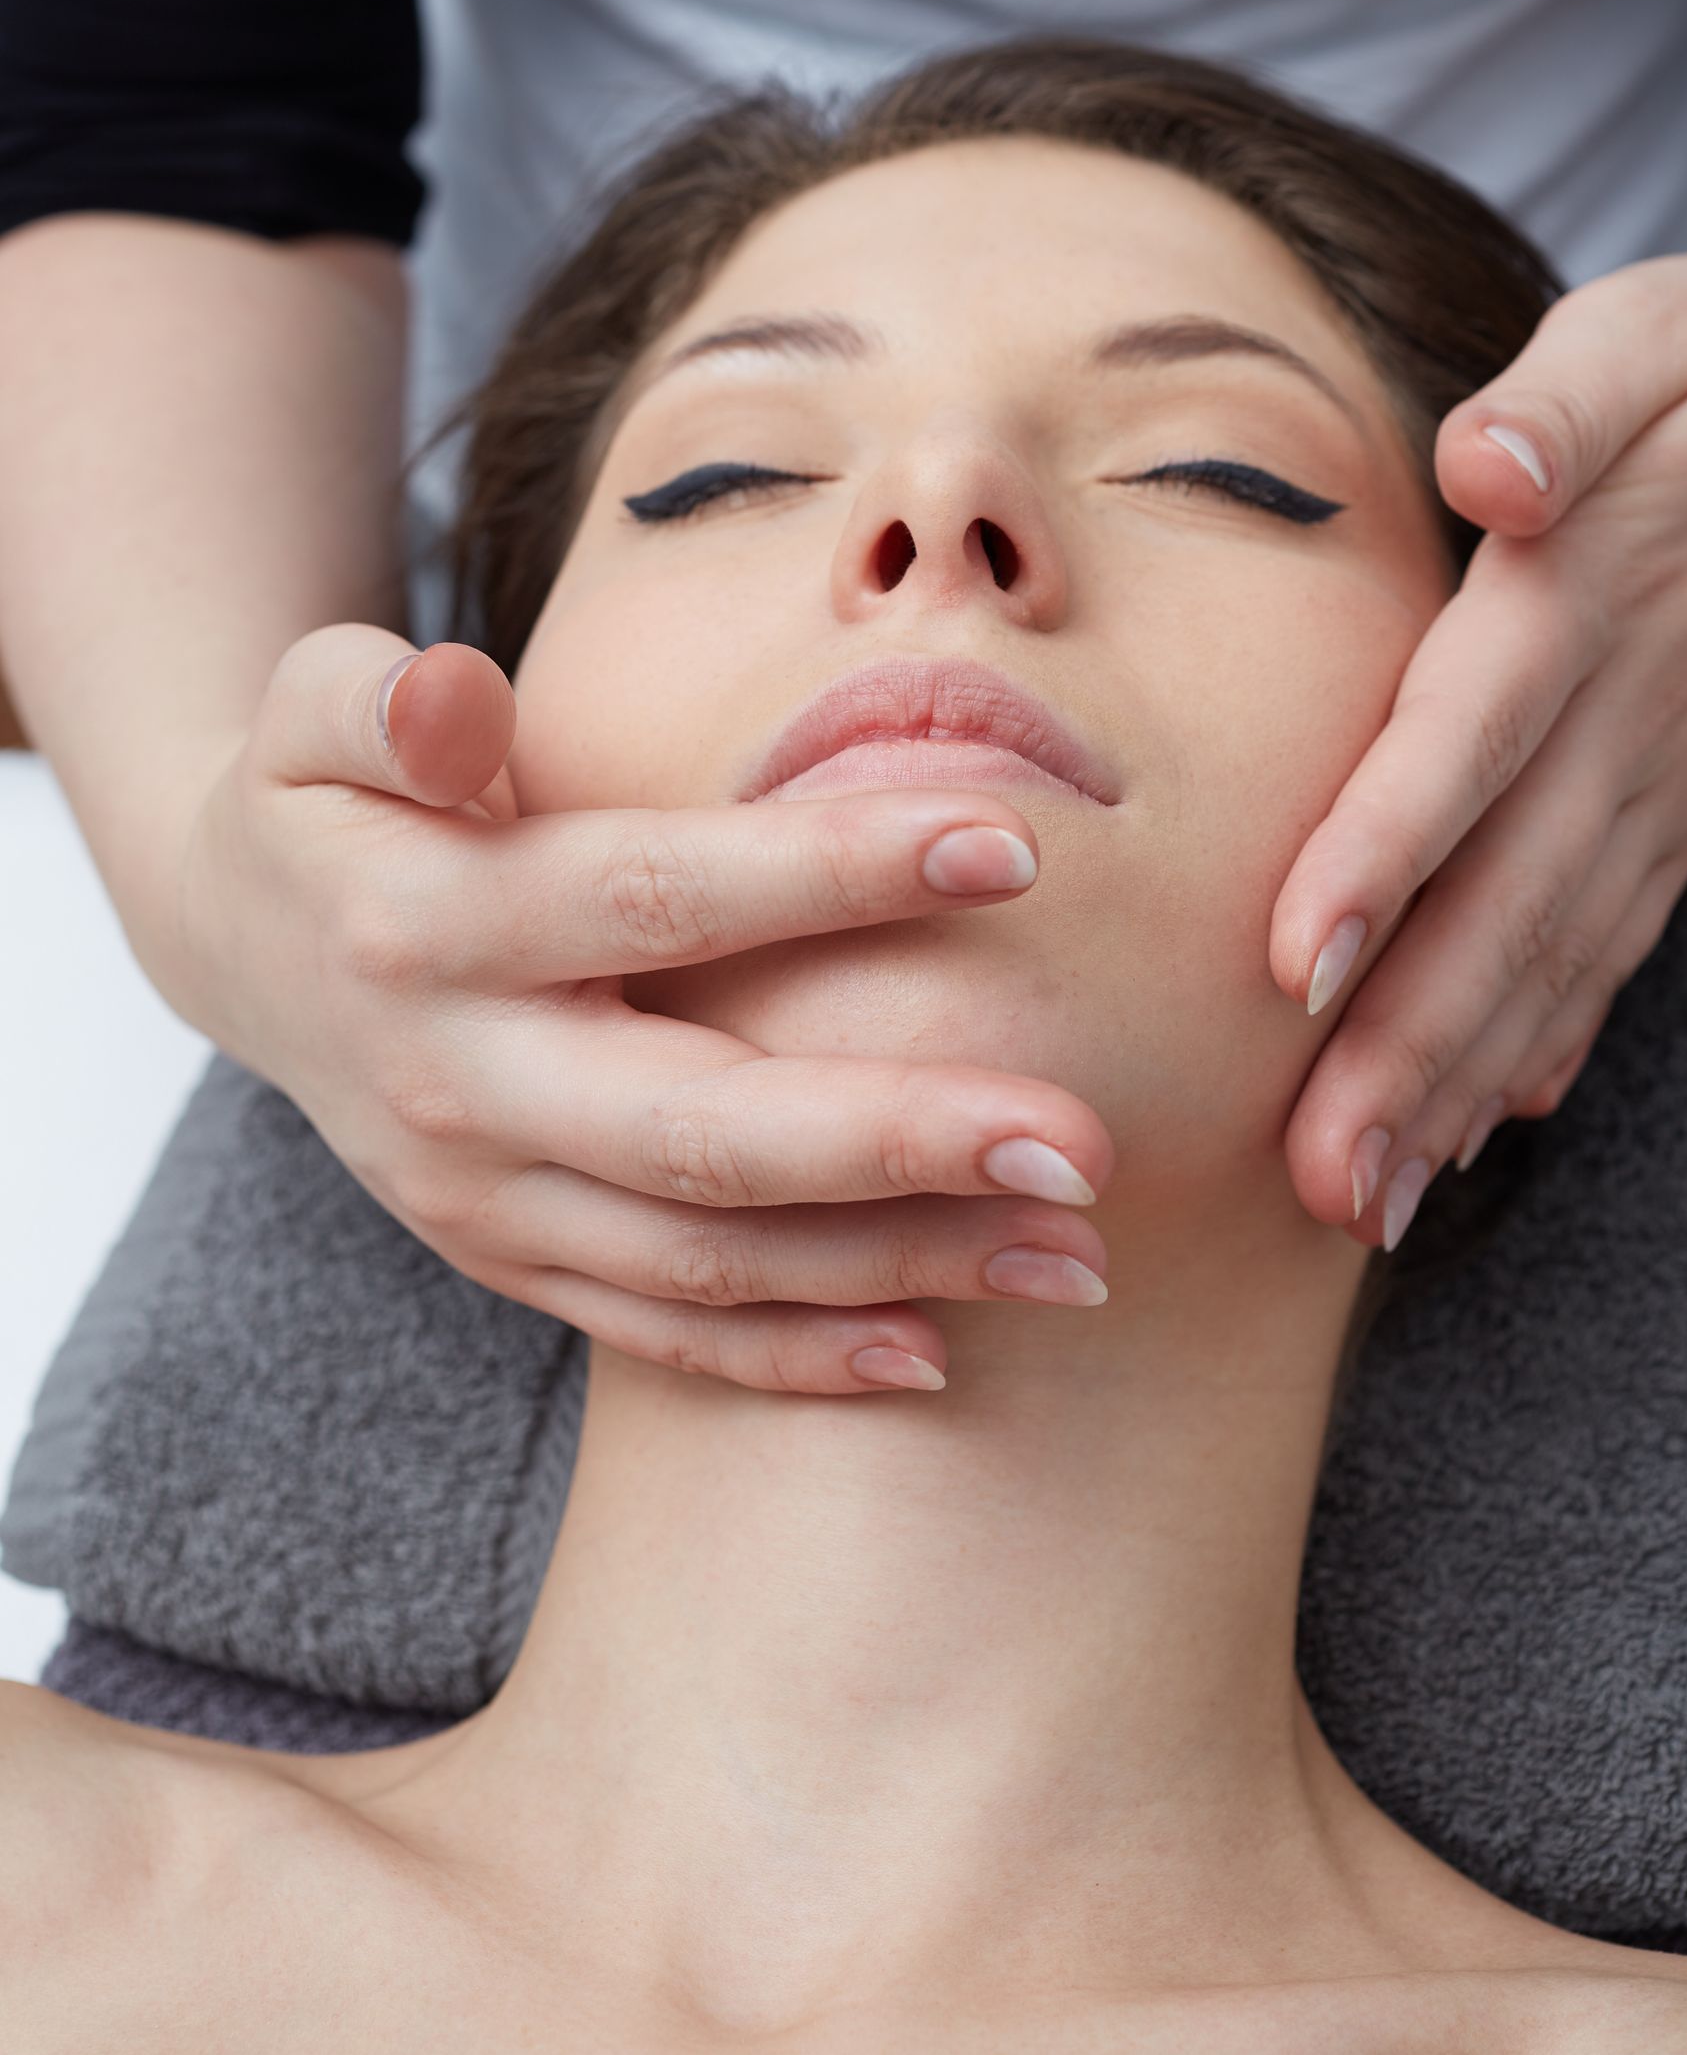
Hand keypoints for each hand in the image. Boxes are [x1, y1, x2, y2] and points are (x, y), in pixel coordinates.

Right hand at [174, 625, 1112, 1391]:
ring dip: (896, 1265)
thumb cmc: (331, 795)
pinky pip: (659, 1333)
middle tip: (1081, 1142)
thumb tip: (454, 696)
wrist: (237, 944)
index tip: (1011, 845)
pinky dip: (794, 1358)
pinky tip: (937, 1349)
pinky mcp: (506, 1262)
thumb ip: (377, 697)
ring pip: (704, 1260)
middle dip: (900, 1140)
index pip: (655, 897)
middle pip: (700, 1130)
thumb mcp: (311, 711)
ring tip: (1072, 1255)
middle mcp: (457, 1084)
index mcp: (428, 928)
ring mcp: (481, 1198)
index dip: (830, 872)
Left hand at [1269, 243, 1686, 1246]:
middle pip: (1507, 900)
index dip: (1389, 851)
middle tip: (1316, 1180)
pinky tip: (1474, 1133)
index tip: (1298, 962)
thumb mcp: (1652, 331)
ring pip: (1554, 954)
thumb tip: (1487, 465)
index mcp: (1590, 602)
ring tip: (1362, 1204)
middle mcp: (1625, 722)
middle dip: (1406, 1046)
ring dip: (1456, 1084)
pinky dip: (1543, 1043)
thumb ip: (1562, 398)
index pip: (1473, 741)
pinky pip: (1609, 948)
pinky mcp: (1681, 812)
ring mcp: (1663, 785)